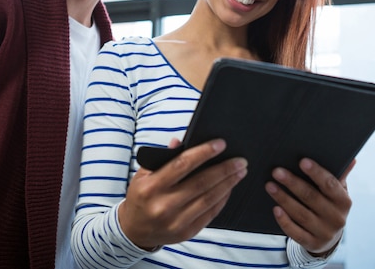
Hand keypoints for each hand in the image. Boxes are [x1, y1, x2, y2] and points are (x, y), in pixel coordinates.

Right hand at [119, 138, 247, 249]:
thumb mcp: (143, 174)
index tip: (221, 144)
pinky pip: (210, 213)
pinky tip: (229, 188)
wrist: (134, 230)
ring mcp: (176, 221)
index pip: (182, 165)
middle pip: (201, 183)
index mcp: (151, 186)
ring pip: (209, 198)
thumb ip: (162, 157)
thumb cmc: (141, 196)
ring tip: (240, 172)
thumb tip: (181, 142)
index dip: (204, 152)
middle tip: (240, 160)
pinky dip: (222, 199)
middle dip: (224, 169)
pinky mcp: (186, 232)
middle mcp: (163, 205)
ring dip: (228, 183)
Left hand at [265, 158, 354, 255]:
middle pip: (311, 197)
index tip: (302, 161)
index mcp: (344, 201)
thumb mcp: (338, 192)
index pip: (330, 185)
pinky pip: (295, 232)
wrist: (331, 238)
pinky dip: (285, 221)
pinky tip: (275, 209)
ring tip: (270, 185)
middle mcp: (336, 218)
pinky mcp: (312, 243)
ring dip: (284, 198)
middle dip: (293, 183)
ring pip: (301, 214)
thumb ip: (340, 175)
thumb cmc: (331, 205)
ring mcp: (324, 233)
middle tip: (277, 171)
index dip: (316, 173)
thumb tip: (351, 159)